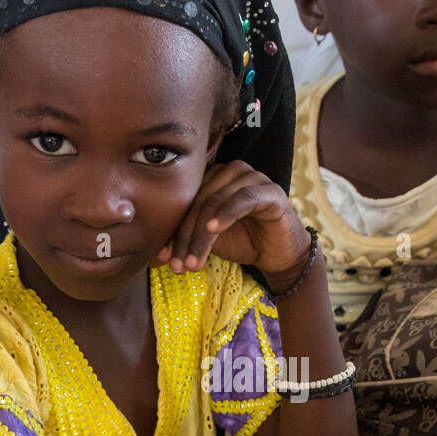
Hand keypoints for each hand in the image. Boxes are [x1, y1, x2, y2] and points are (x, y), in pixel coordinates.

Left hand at [152, 160, 311, 281]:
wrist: (279, 255)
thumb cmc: (244, 242)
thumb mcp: (209, 240)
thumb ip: (188, 237)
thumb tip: (157, 251)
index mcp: (214, 178)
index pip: (187, 201)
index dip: (173, 230)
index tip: (162, 257)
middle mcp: (231, 171)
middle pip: (199, 201)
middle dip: (185, 236)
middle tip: (177, 264)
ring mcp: (252, 177)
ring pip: (216, 202)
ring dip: (201, 235)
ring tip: (192, 261)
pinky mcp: (271, 190)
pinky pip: (243, 199)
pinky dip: (225, 214)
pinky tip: (213, 230)